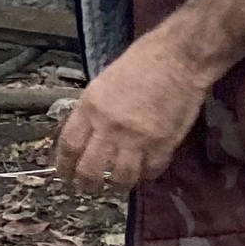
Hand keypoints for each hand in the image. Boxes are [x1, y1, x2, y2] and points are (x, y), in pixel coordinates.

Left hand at [54, 28, 217, 199]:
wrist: (180, 57)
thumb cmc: (144, 60)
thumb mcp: (105, 81)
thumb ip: (94, 109)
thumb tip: (88, 132)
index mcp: (91, 106)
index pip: (69, 145)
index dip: (64, 166)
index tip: (65, 175)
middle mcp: (109, 126)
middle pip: (89, 169)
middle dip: (86, 185)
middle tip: (88, 188)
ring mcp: (136, 138)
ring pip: (119, 178)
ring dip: (116, 186)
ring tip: (116, 186)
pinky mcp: (162, 145)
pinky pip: (150, 172)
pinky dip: (146, 175)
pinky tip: (144, 172)